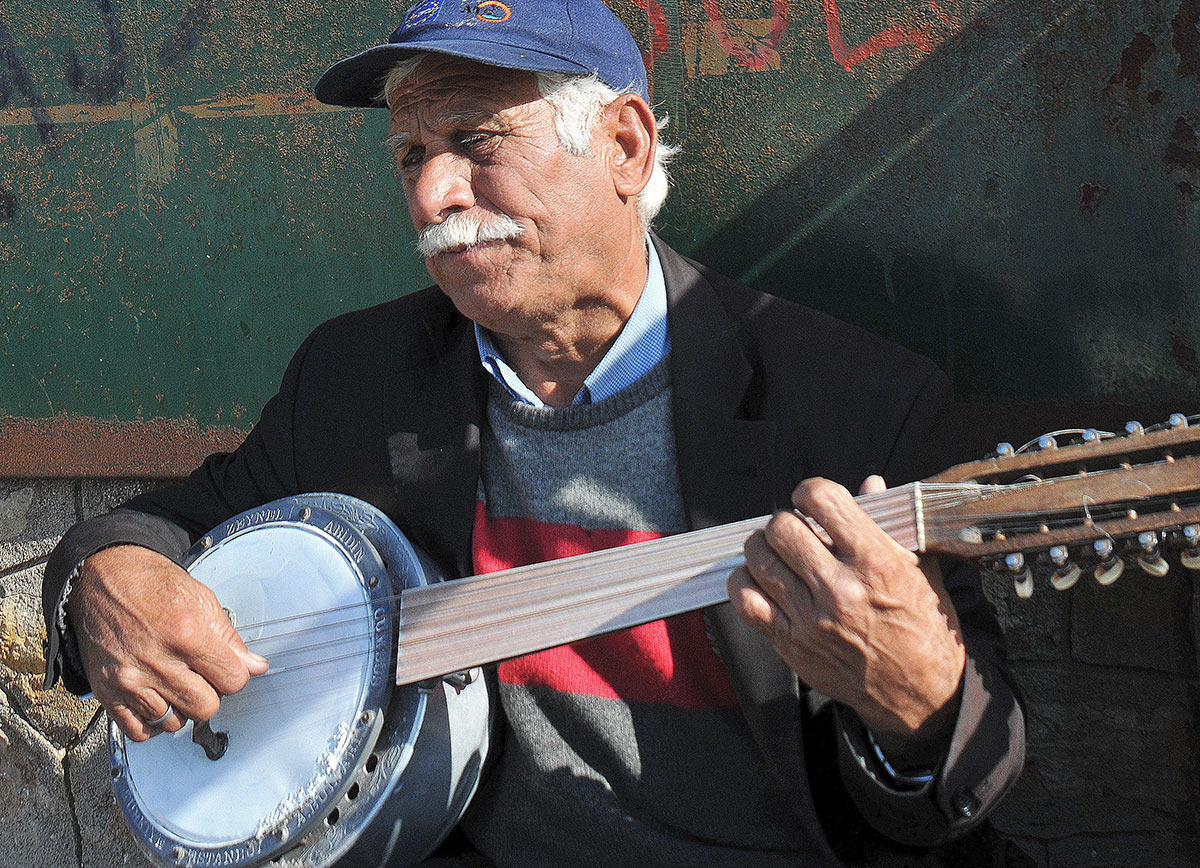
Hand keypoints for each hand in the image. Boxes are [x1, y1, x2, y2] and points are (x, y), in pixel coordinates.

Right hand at [66, 545, 268, 741]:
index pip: (232, 681)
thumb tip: (255, 667)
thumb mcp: (201, 599)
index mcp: (186, 634)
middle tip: (202, 676)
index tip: (229, 669)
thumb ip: (229, 639)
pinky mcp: (107, 693)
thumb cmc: (150, 584)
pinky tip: (158, 701)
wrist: (100, 580)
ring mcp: (129, 680)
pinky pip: (139, 731)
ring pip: (174, 723)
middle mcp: (157, 661)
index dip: (236, 675)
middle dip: (211, 693)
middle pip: (205, 707)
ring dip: (181, 707)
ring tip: (176, 683)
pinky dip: (153, 723)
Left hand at [728, 476, 964, 755]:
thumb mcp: (920, 568)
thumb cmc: (923, 628)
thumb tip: (869, 485)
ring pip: (758, 558)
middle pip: (780, 527)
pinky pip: (744, 599)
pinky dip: (744, 582)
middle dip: (786, 522)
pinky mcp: (790, 643)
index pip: (821, 499)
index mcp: (876, 561)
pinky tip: (761, 579)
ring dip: (763, 548)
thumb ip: (891, 523)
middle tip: (795, 532)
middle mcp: (839, 588)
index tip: (811, 502)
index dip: (809, 492)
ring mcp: (811, 618)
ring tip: (778, 554)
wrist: (922, 694)